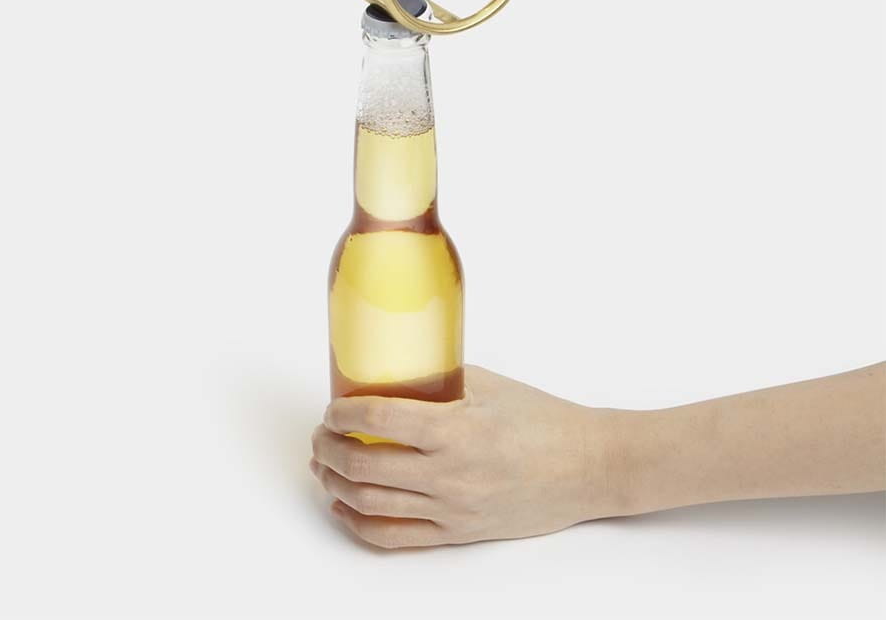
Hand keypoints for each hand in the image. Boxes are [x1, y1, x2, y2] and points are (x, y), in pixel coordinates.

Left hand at [309, 365, 620, 547]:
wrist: (586, 467)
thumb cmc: (542, 420)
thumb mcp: (489, 384)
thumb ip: (441, 379)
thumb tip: (397, 371)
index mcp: (456, 428)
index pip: (380, 418)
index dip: (344, 412)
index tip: (333, 406)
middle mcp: (449, 474)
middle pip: (364, 464)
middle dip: (330, 448)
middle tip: (322, 433)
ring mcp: (451, 509)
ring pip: (370, 503)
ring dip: (335, 483)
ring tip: (325, 465)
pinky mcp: (458, 534)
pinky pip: (394, 537)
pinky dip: (358, 523)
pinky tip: (345, 506)